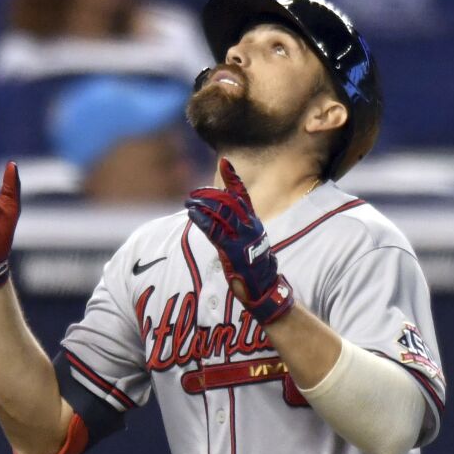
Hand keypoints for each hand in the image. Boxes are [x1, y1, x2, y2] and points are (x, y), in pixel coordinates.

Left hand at [185, 159, 294, 325]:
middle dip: (209, 194)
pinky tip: (192, 215)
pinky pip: (216, 231)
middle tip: (194, 192)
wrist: (265, 290)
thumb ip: (240, 232)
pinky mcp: (234, 250)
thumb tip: (227, 223)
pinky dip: (202, 220)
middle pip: (228, 201)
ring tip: (188, 201)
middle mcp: (250, 226)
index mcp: (255, 223)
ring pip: (221, 214)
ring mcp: (243, 238)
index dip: (233, 178)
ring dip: (202, 205)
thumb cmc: (257, 270)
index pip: (243, 195)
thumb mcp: (251, 245)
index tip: (224, 162)